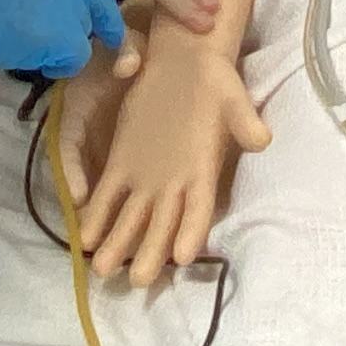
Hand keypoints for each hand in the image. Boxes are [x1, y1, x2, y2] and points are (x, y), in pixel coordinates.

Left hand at [74, 37, 269, 287]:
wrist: (182, 63)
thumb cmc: (213, 80)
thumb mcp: (231, 94)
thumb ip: (243, 118)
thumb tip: (262, 138)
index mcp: (203, 169)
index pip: (199, 208)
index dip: (192, 231)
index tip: (184, 257)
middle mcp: (175, 182)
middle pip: (163, 225)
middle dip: (150, 252)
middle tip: (137, 282)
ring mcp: (146, 176)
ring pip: (132, 217)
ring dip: (117, 242)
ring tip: (100, 271)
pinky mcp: (122, 163)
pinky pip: (108, 195)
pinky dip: (97, 215)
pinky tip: (83, 237)